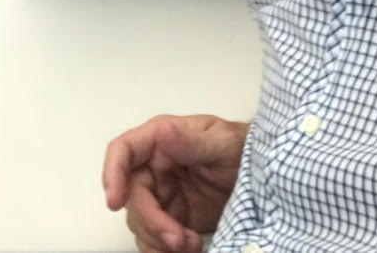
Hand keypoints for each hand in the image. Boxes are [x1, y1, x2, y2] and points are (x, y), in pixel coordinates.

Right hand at [103, 114, 248, 252]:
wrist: (263, 177)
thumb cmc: (242, 150)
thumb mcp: (223, 143)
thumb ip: (192, 141)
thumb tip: (162, 135)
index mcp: (160, 140)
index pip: (123, 150)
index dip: (113, 173)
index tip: (115, 202)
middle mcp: (154, 167)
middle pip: (132, 196)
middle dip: (151, 221)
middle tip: (179, 241)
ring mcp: (161, 195)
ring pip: (139, 222)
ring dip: (159, 239)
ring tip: (192, 245)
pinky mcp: (172, 219)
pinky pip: (153, 238)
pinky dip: (162, 250)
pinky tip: (188, 250)